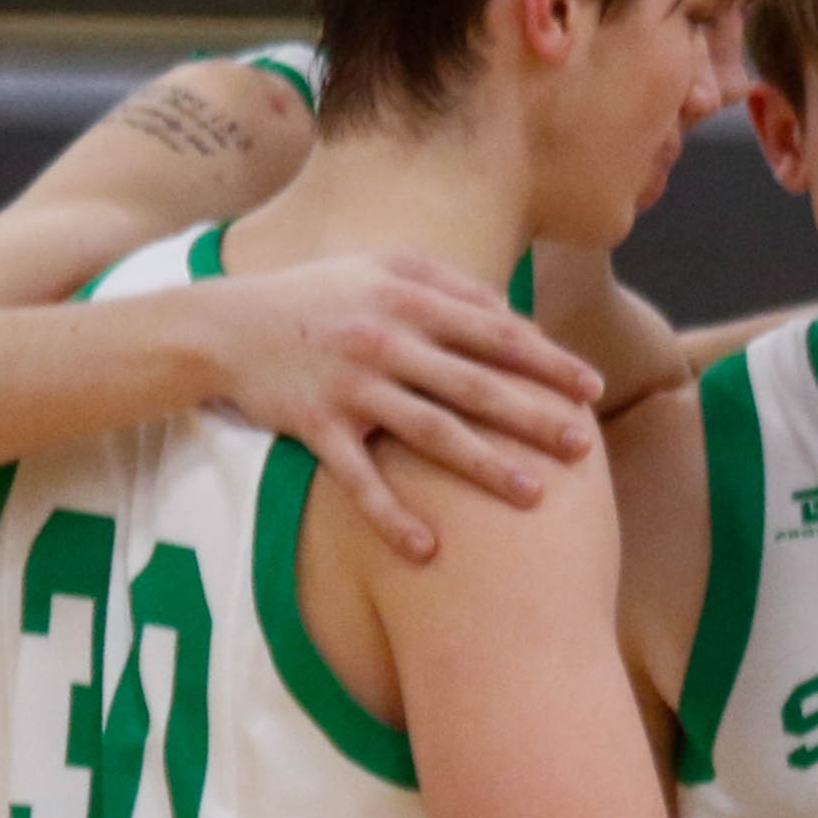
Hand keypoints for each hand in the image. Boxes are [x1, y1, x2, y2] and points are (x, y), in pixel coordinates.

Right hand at [195, 250, 604, 561]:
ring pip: (430, 432)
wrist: (226, 326)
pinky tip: (428, 549)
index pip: (493, 332)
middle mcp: (385, 340)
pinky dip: (392, 515)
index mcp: (408, 298)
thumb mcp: (381, 268)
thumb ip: (450, 283)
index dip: (545, 362)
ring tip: (533, 497)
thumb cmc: (318, 296)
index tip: (591, 389)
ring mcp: (351, 385)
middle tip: (581, 446)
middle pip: (474, 383)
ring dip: (485, 466)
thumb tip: (515, 314)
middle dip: (533, 416)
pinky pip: (359, 479)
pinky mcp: (315, 426)